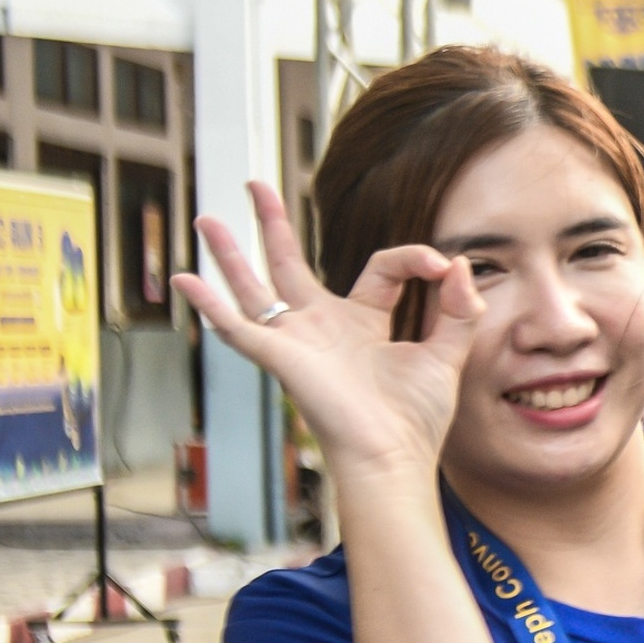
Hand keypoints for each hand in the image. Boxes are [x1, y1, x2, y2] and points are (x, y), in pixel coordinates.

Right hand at [172, 180, 480, 485]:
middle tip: (256, 185)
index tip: (443, 266)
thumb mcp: (446, 354)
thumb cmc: (415, 418)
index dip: (414, 258)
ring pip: (254, 288)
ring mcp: (297, 341)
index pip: (383, 267)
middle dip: (273, 225)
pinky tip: (185, 280)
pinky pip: (237, 328)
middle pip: (289, 264)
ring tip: (207, 219)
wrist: (393, 457)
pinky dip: (209, 305)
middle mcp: (323, 327)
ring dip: (229, 254)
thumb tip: (458, 265)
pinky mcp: (280, 357)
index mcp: (363, 322)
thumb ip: (458, 309)